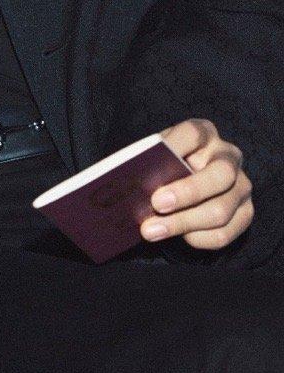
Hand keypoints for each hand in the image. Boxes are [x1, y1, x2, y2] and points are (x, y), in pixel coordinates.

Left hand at [141, 117, 253, 250]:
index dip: (172, 146)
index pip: (192, 134)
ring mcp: (241, 185)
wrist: (186, 187)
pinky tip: (178, 237)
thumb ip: (148, 165)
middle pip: (220, 175)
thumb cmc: (165, 168)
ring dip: (182, 223)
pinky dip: (197, 239)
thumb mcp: (157, 159)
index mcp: (204, 134)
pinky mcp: (245, 213)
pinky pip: (224, 233)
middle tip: (156, 204)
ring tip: (151, 230)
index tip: (150, 162)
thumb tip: (127, 182)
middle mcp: (228, 156)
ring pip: (220, 210)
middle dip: (187, 192)